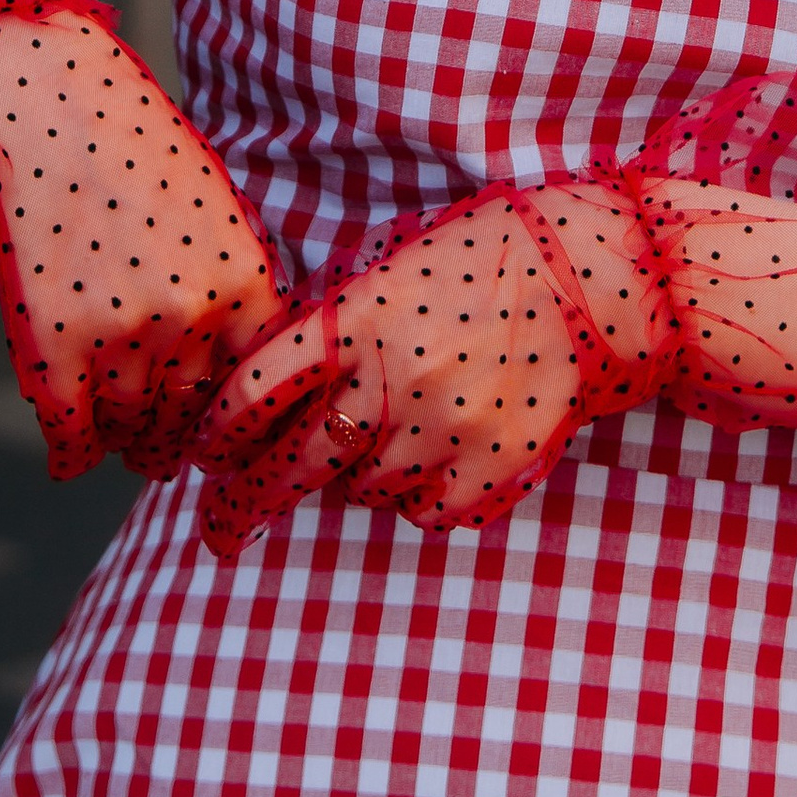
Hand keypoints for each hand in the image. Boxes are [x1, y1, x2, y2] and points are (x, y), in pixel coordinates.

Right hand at [0, 14, 289, 478]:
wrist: (48, 105)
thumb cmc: (134, 151)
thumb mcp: (214, 212)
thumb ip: (230, 288)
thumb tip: (234, 366)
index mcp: (243, 286)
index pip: (249, 392)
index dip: (227, 417)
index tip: (212, 429)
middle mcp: (191, 321)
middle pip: (188, 420)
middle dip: (172, 438)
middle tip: (159, 447)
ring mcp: (120, 339)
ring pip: (130, 432)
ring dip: (123, 443)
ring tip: (116, 439)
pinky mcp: (54, 348)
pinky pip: (69, 435)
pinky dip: (70, 453)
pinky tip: (70, 455)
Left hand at [191, 173, 796, 551]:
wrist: (594, 280)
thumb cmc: (477, 259)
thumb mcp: (387, 266)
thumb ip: (325, 328)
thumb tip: (254, 401)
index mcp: (354, 317)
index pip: (253, 392)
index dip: (216, 435)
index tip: (202, 460)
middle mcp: (390, 379)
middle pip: (290, 469)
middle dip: (244, 510)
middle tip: (219, 536)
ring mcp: (441, 433)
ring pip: (361, 493)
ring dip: (358, 476)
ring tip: (398, 425)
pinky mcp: (487, 475)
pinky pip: (423, 512)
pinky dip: (418, 493)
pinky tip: (445, 443)